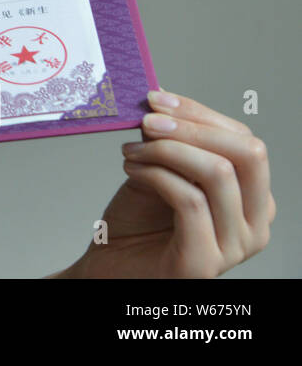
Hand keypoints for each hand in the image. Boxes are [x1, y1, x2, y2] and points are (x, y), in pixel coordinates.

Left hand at [61, 89, 273, 277]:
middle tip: (147, 121)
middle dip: (192, 127)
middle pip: (247, 154)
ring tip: (131, 151)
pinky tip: (131, 170)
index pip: (245, 141)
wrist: (110, 266)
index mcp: (253, 199)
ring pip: (217, 174)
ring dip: (165, 151)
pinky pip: (189, 201)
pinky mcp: (204, 262)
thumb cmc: (137, 222)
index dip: (200, 113)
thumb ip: (172, 142)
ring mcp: (235, 247)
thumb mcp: (161, 171)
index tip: (157, 99)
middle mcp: (256, 225)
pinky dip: (155, 175)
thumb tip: (163, 100)